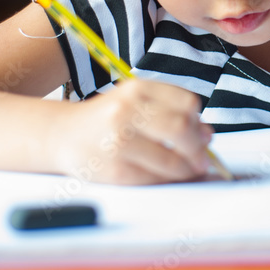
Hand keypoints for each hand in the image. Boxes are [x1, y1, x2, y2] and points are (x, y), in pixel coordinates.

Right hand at [52, 79, 213, 183]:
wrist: (62, 135)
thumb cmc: (106, 119)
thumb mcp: (135, 101)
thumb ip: (170, 111)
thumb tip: (207, 134)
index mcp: (136, 89)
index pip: (186, 104)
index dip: (200, 122)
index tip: (204, 134)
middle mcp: (126, 111)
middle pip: (181, 129)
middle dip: (199, 148)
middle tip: (204, 159)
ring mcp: (118, 141)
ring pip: (172, 159)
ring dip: (189, 169)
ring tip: (191, 170)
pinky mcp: (115, 169)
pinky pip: (155, 178)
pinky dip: (170, 180)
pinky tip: (171, 177)